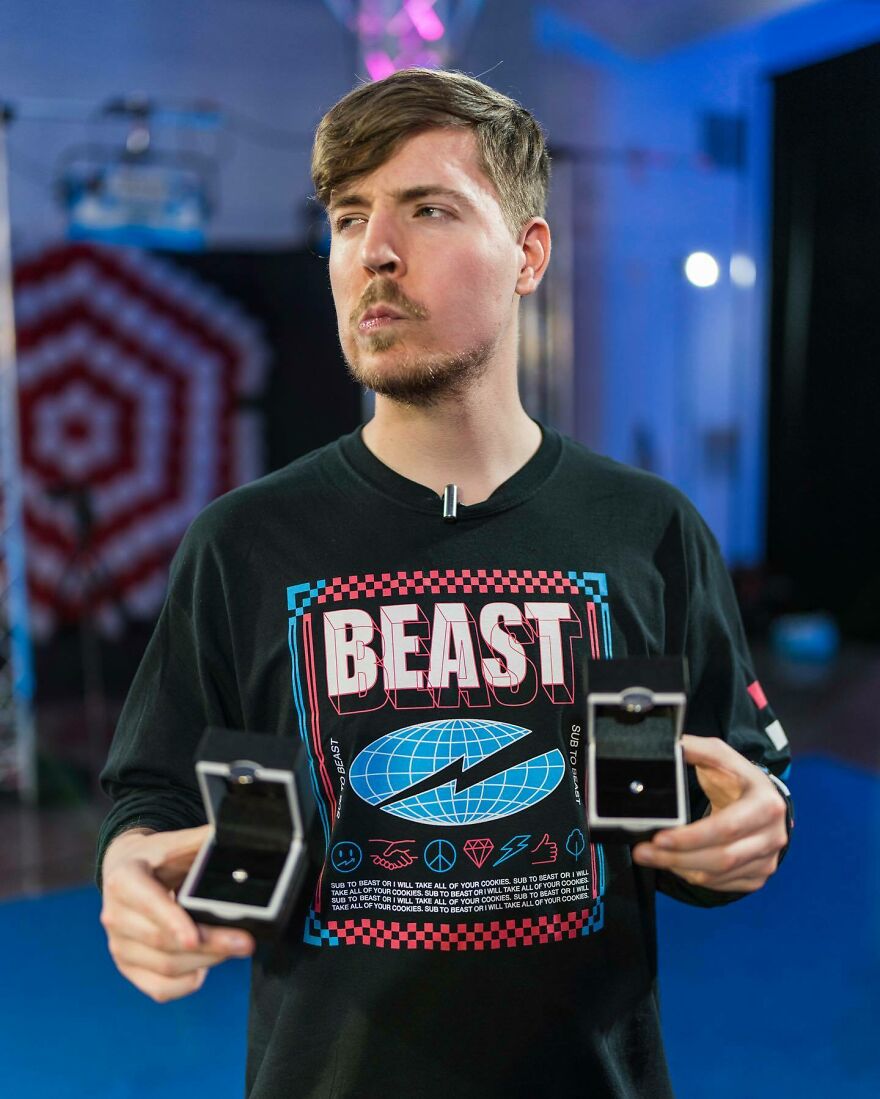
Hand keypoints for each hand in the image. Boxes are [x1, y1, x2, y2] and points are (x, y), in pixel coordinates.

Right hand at [100, 825, 254, 1002]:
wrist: (126, 869)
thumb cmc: (159, 856)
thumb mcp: (177, 841)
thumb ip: (205, 840)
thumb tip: (238, 837)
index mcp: (124, 879)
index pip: (149, 903)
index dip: (172, 921)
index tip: (196, 937)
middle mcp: (115, 915)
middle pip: (162, 941)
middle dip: (209, 945)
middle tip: (245, 942)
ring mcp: (118, 945)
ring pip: (165, 967)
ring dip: (205, 962)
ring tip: (234, 949)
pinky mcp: (126, 966)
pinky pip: (159, 988)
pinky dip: (186, 983)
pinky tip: (205, 968)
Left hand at [631, 735, 788, 892]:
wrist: (764, 800)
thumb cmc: (737, 777)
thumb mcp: (720, 756)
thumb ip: (695, 749)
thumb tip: (667, 745)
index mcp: (765, 804)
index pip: (726, 828)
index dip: (691, 837)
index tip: (659, 838)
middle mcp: (772, 836)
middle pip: (721, 857)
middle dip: (676, 857)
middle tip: (642, 852)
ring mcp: (767, 860)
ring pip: (718, 875)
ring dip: (679, 868)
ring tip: (650, 857)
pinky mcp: (758, 875)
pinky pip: (721, 884)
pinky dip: (693, 876)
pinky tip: (674, 864)